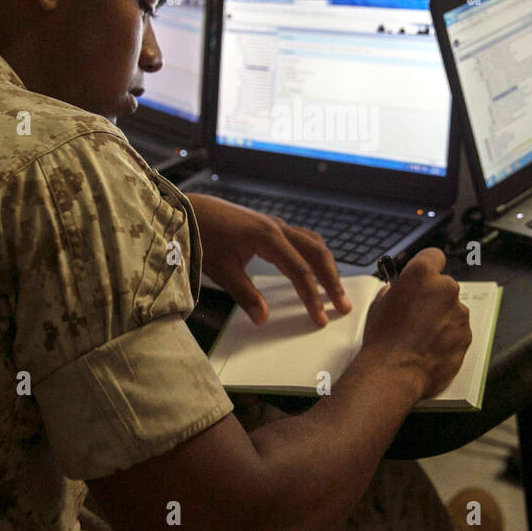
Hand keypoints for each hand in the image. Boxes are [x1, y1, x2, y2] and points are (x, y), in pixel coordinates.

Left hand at [185, 193, 349, 326]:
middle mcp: (278, 228)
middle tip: (342, 306)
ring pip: (312, 243)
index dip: (313, 297)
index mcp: (268, 237)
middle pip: (316, 254)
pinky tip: (313, 269)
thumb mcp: (221, 270)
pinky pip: (302, 239)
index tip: (320, 319)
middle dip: (332, 281)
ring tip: (334, 290)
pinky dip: (313, 256)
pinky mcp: (270, 226)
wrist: (189, 211)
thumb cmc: (203, 237)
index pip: (300, 271)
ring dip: (326, 267)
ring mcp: (275, 224)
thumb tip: (263, 319)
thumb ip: (245, 295)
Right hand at [360, 248, 470, 399]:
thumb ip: (394, 292)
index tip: (423, 277)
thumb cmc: (383, 340)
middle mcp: (445, 288)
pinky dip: (448, 337)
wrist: (395, 373)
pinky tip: (430, 348)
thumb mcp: (379, 306)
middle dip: (433, 297)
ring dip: (441, 318)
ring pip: (452, 309)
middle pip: (444, 285)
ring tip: (421, 337)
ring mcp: (459, 312)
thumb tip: (396, 292)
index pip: (433, 256)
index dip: (428, 266)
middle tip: (416, 315)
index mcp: (421, 274)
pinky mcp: (467, 334)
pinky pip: (458, 330)